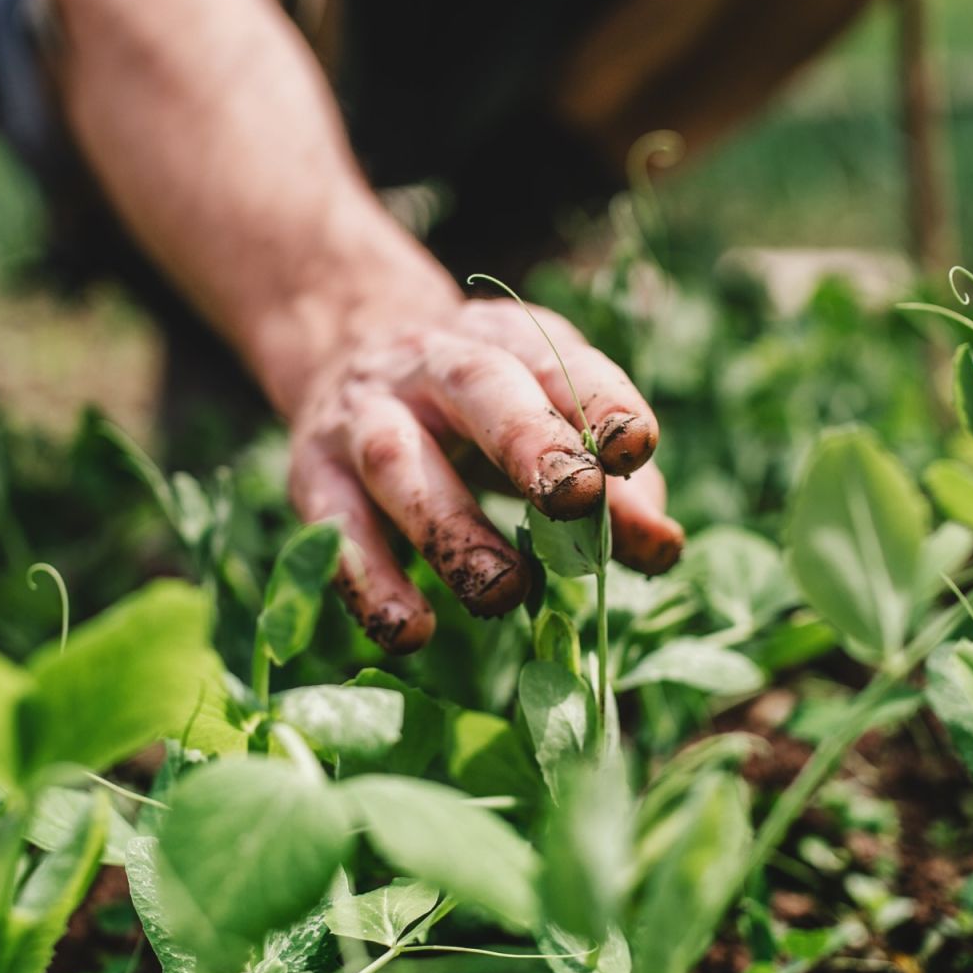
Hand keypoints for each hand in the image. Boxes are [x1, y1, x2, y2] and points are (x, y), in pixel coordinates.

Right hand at [281, 296, 683, 652]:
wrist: (346, 355)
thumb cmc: (482, 412)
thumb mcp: (550, 425)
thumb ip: (613, 489)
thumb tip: (661, 549)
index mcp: (508, 342)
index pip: (561, 362)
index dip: (600, 401)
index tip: (637, 446)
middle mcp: (433, 365)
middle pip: (480, 391)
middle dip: (527, 442)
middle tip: (574, 499)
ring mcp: (364, 416)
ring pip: (400, 463)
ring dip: (452, 530)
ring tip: (502, 595)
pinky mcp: (312, 473)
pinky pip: (335, 528)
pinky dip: (370, 581)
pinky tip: (410, 630)